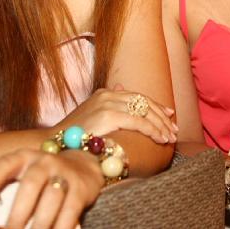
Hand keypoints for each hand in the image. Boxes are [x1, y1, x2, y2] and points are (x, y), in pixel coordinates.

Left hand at [0, 148, 101, 228]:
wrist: (82, 164)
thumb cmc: (43, 177)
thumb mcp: (25, 175)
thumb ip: (8, 192)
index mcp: (24, 158)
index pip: (6, 164)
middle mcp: (44, 162)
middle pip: (30, 185)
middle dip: (18, 213)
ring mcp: (64, 174)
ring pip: (51, 199)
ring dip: (39, 225)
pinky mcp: (81, 189)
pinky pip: (70, 212)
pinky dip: (60, 228)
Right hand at [54, 86, 176, 143]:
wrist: (56, 142)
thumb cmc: (74, 134)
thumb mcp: (92, 113)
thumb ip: (109, 103)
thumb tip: (121, 87)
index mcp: (105, 93)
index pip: (137, 96)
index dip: (155, 105)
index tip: (168, 114)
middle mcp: (108, 94)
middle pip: (143, 102)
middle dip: (161, 116)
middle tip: (173, 129)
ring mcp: (108, 103)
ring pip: (144, 112)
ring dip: (160, 125)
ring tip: (170, 137)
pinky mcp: (109, 116)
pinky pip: (139, 122)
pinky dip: (153, 130)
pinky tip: (160, 138)